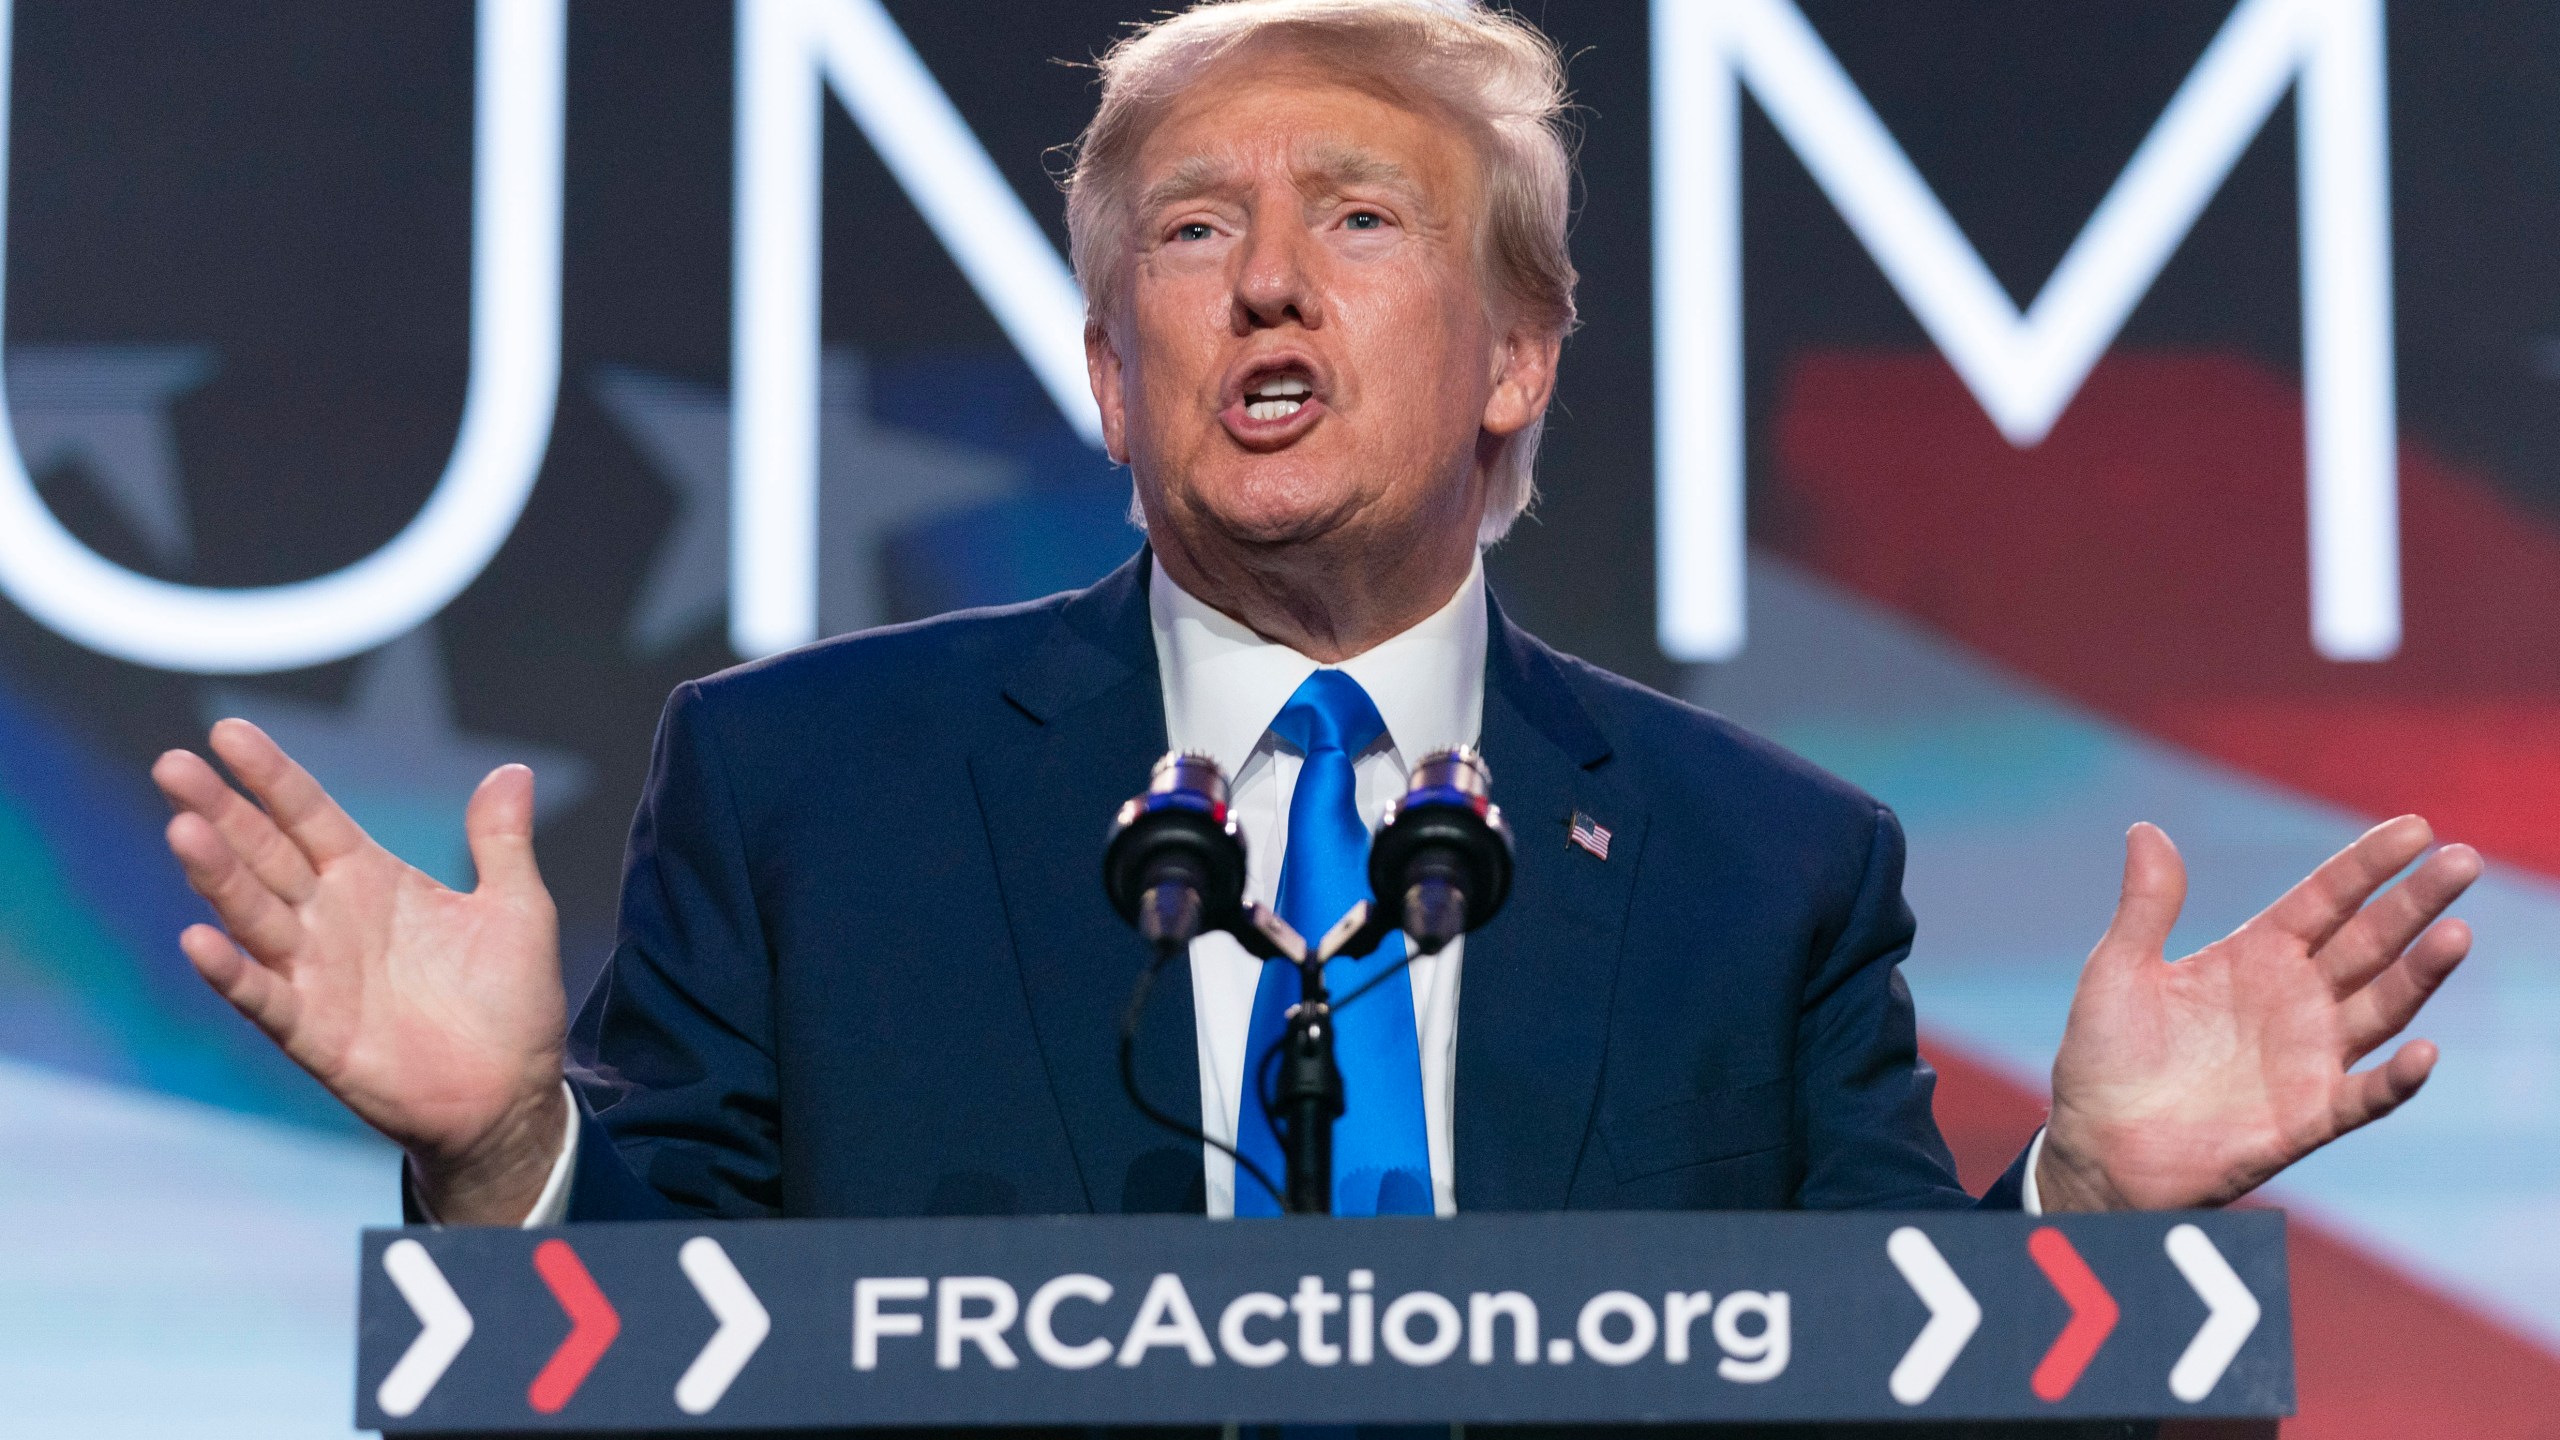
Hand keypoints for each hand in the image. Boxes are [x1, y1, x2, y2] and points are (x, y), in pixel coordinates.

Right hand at [153, 718, 568, 1223]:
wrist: (512, 1095)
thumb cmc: (511, 1002)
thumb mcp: (516, 909)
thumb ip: (501, 843)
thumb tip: (510, 769)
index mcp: (373, 880)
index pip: (309, 816)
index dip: (272, 777)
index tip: (226, 732)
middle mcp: (332, 920)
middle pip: (265, 854)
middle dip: (221, 811)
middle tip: (174, 766)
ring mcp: (316, 974)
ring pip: (254, 915)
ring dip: (218, 877)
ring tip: (182, 830)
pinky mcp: (314, 1033)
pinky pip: (264, 997)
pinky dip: (233, 971)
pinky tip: (200, 940)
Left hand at [2037, 816, 2477, 1211]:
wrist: (2095, 1147)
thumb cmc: (2106, 1056)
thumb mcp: (2119, 969)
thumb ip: (2146, 905)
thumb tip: (2145, 829)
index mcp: (2255, 956)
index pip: (2325, 899)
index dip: (2368, 865)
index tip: (2415, 828)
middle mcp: (2294, 1000)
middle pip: (2370, 942)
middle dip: (2416, 903)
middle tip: (2464, 860)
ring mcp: (2307, 1058)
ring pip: (2382, 1009)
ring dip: (2421, 975)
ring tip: (2457, 933)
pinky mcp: (2305, 1118)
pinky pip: (2363, 1097)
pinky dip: (2397, 1079)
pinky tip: (2424, 1052)